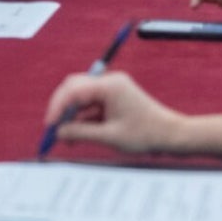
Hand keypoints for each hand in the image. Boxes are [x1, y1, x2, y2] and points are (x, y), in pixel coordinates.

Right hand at [44, 71, 184, 153]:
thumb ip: (81, 132)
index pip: (74, 89)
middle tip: (53, 128)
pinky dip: (82, 118)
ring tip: (66, 138)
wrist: (170, 135)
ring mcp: (111, 89)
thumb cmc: (145, 134)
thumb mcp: (109, 136)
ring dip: (71, 115)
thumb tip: (59, 131)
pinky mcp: (113, 98)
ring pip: (81, 97)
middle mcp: (109, 82)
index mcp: (110, 86)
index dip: (58, 106)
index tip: (51, 125)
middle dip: (62, 108)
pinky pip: (90, 104)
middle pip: (74, 88)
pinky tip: (77, 134)